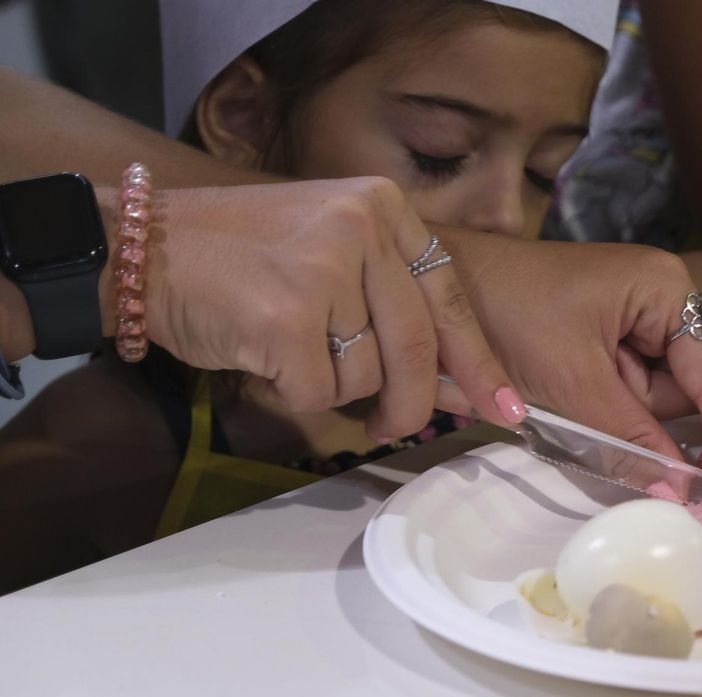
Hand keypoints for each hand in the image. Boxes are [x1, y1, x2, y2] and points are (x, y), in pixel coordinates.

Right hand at [146, 178, 521, 439]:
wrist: (138, 248)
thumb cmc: (238, 258)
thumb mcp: (328, 249)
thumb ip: (390, 302)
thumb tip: (455, 383)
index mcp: (382, 206)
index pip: (448, 296)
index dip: (478, 361)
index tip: (505, 407)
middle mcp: (361, 227)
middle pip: (417, 345)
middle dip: (414, 402)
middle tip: (398, 427)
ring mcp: (324, 270)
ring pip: (368, 373)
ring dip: (333, 386)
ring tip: (286, 348)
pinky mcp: (288, 318)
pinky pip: (320, 392)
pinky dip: (293, 393)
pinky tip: (261, 357)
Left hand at [443, 238, 701, 491]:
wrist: (427, 294)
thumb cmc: (504, 316)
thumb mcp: (574, 383)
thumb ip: (632, 438)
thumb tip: (679, 494)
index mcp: (666, 290)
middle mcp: (661, 304)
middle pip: (694, 392)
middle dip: (686, 438)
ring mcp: (633, 325)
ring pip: (659, 402)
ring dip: (638, 431)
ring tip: (595, 433)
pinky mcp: (605, 347)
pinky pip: (630, 398)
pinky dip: (617, 424)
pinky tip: (588, 426)